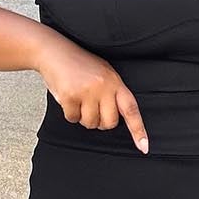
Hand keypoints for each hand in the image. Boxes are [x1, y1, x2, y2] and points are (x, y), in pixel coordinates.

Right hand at [35, 38, 149, 152]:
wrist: (55, 51)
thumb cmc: (79, 64)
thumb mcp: (103, 75)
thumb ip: (112, 94)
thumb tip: (115, 118)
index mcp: (115, 82)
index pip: (131, 110)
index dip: (138, 130)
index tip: (144, 147)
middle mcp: (104, 87)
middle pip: (109, 123)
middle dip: (99, 121)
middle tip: (91, 107)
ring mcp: (87, 91)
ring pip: (90, 123)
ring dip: (82, 117)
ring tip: (78, 99)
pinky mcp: (71, 96)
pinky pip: (73, 118)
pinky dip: (69, 112)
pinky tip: (68, 97)